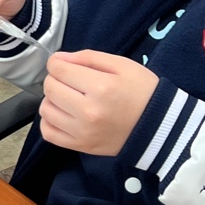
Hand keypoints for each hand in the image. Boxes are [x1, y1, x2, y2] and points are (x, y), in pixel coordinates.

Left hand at [39, 50, 158, 156]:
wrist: (159, 126)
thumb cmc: (142, 92)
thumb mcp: (122, 65)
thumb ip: (88, 57)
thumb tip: (57, 59)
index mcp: (101, 87)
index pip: (58, 70)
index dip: (57, 63)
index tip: (64, 64)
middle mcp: (89, 111)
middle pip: (50, 88)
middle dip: (55, 79)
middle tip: (70, 81)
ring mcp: (83, 132)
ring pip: (45, 110)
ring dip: (52, 100)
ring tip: (68, 98)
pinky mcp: (81, 146)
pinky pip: (48, 133)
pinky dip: (49, 121)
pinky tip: (63, 114)